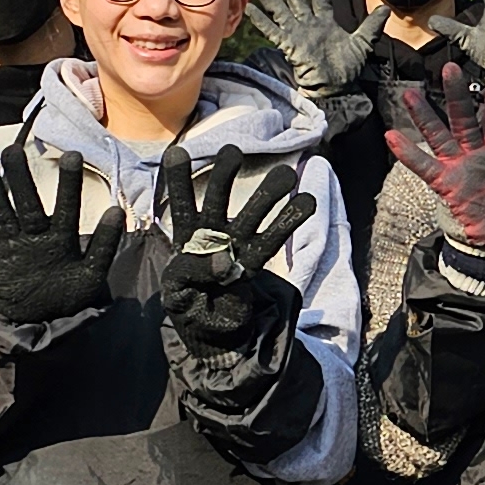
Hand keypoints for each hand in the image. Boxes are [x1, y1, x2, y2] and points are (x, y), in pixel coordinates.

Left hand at [0, 137, 128, 327]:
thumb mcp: (92, 276)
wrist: (35, 321)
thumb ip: (105, 245)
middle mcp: (31, 243)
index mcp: (60, 246)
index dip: (70, 184)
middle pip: (25, 206)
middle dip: (19, 177)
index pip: (67, 210)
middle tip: (12, 150)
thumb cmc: (66, 292)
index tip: (72, 154)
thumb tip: (117, 211)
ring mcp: (7, 246)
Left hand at [153, 148, 313, 357]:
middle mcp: (211, 234)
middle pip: (218, 198)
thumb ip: (193, 275)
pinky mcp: (255, 261)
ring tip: (285, 173)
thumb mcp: (177, 294)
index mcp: (184, 237)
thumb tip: (225, 259)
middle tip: (233, 152)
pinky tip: (306, 201)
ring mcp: (236, 245)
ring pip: (252, 214)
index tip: (179, 153)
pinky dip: (290, 222)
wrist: (211, 332)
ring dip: (268, 194)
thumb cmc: (188, 306)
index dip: (179, 179)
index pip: (181, 203)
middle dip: (224, 175)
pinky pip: (273, 241)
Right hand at [250, 0, 382, 109]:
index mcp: (325, 23)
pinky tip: (250, 8)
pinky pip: (272, 31)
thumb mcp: (363, 44)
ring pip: (280, 9)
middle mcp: (308, 25)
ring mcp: (296, 34)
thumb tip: (386, 9)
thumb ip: (371, 25)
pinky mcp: (288, 46)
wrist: (336, 89)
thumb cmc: (348, 69)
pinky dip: (261, 21)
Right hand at [384, 63, 484, 252]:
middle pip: (463, 120)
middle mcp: (473, 155)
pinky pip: (424, 166)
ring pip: (439, 137)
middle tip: (449, 68)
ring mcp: (456, 168)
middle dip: (457, 95)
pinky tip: (392, 136)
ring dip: (425, 116)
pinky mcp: (444, 184)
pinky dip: (409, 153)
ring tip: (411, 94)